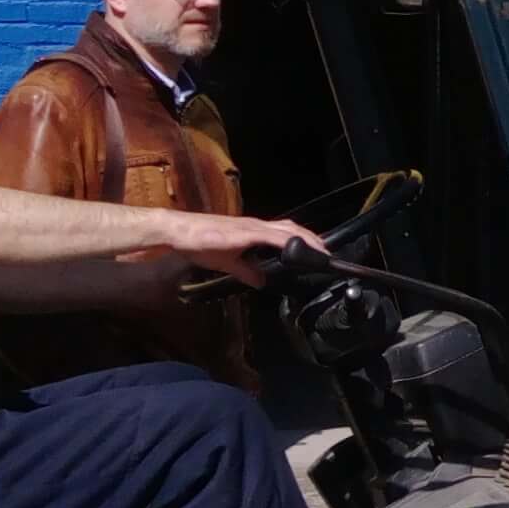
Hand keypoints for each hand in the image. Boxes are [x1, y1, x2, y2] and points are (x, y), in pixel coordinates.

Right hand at [164, 212, 328, 285]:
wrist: (181, 232)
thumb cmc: (199, 244)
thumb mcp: (228, 263)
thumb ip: (246, 271)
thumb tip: (260, 280)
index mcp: (253, 232)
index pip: (285, 233)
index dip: (304, 240)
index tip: (318, 252)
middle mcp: (256, 226)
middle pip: (292, 229)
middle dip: (312, 240)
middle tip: (327, 253)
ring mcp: (251, 227)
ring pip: (286, 230)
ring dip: (306, 239)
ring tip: (321, 251)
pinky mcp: (244, 232)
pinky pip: (271, 236)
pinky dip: (288, 241)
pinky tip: (298, 248)